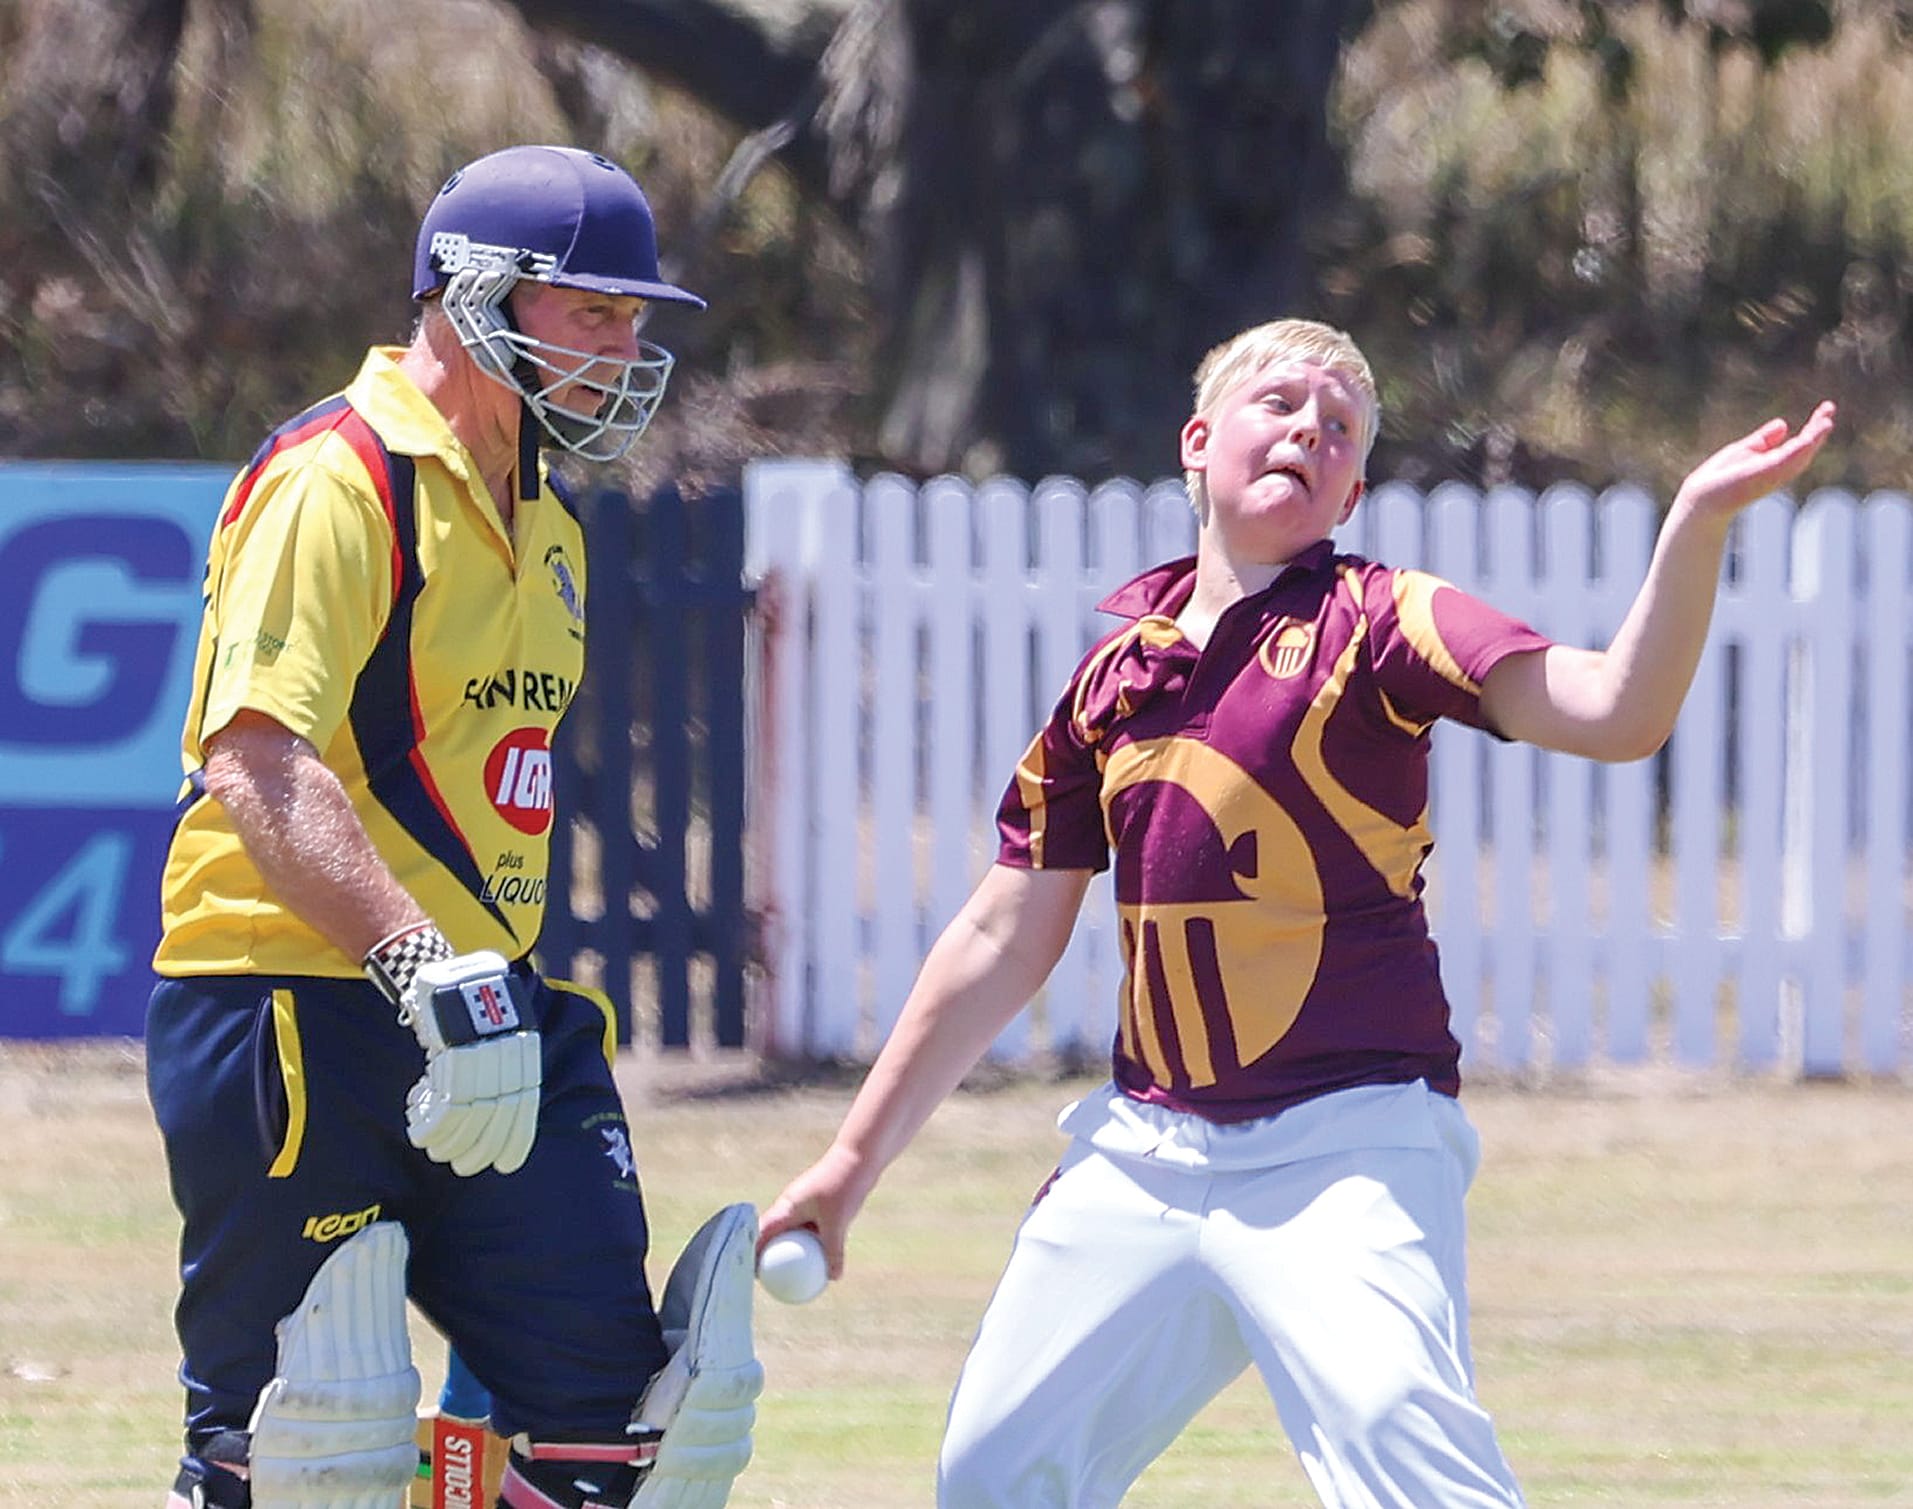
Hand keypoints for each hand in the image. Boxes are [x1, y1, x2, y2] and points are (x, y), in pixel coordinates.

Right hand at [377, 943, 540, 1176]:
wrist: (445, 971)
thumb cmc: (473, 1003)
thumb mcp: (503, 1027)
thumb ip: (506, 1063)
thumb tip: (501, 1105)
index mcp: (523, 1050)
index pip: (523, 1105)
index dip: (514, 1139)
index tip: (507, 1164)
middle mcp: (505, 1055)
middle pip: (496, 1116)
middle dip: (481, 1148)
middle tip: (467, 1168)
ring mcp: (477, 1055)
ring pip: (468, 1115)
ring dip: (452, 1142)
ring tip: (440, 1154)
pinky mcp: (448, 1055)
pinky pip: (443, 1103)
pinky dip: (432, 1125)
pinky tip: (421, 1133)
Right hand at [758, 1145, 873, 1281]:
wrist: (859, 1157)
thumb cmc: (843, 1187)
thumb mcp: (838, 1223)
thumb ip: (833, 1251)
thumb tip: (833, 1277)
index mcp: (787, 1207)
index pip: (761, 1234)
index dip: (754, 1253)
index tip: (753, 1275)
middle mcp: (792, 1205)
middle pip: (774, 1234)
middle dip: (771, 1255)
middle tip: (773, 1280)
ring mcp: (806, 1203)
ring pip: (793, 1231)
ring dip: (793, 1250)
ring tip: (795, 1275)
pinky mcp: (820, 1203)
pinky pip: (811, 1228)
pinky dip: (812, 1242)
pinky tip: (822, 1258)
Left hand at [1673, 400, 1836, 522]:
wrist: (1701, 499)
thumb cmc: (1718, 479)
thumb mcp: (1744, 450)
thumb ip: (1764, 439)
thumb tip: (1784, 424)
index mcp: (1774, 464)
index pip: (1800, 444)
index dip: (1814, 427)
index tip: (1825, 408)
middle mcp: (1779, 470)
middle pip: (1806, 448)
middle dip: (1819, 429)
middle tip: (1829, 408)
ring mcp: (1775, 473)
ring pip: (1803, 453)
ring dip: (1816, 436)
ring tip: (1827, 419)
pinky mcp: (1767, 474)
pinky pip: (1790, 458)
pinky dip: (1803, 446)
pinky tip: (1812, 433)